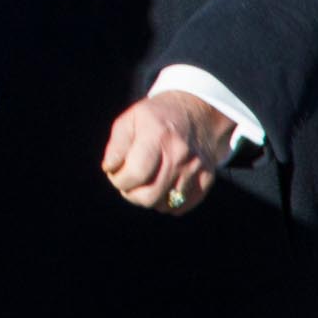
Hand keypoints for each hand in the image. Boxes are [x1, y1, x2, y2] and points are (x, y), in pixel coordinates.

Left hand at [101, 91, 235, 213]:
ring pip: (165, 204)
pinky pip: (182, 206)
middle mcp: (180, 154)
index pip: (136, 173)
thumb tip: (109, 169)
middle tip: (126, 182)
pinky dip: (166, 203)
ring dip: (148, 199)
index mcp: (157, 135)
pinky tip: (159, 187)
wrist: (197, 111)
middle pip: (150, 195)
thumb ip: (116, 145)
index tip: (114, 174)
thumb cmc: (156, 116)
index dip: (119, 180)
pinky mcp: (207, 179)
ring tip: (142, 183)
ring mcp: (196, 168)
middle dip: (130, 194)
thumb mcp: (130, 119)